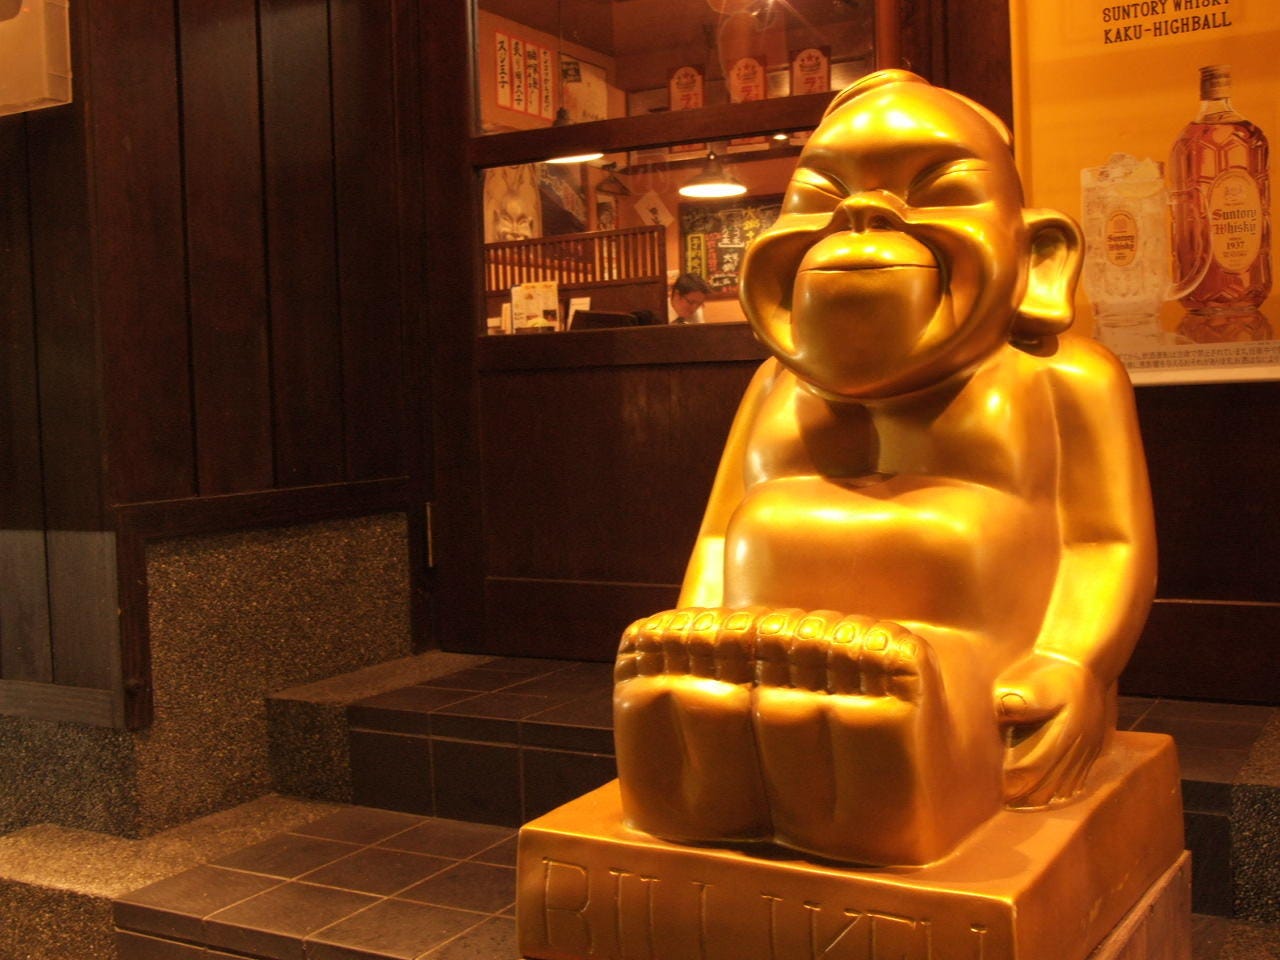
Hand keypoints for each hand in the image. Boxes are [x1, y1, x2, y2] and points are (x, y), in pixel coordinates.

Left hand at [994, 652, 1106, 807]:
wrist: (1086, 661)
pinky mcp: (1096, 746)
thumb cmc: (1055, 672)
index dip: (1018, 784)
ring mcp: (1091, 748)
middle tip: (1010, 805)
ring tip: (1027, 805)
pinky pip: (1082, 775)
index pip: (1036, 769)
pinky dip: (1066, 789)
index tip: (1002, 794)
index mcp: (1066, 734)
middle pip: (1054, 783)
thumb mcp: (1035, 682)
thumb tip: (1002, 714)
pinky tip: (1054, 796)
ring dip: (1049, 796)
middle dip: (1031, 797)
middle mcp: (1081, 746)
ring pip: (1070, 783)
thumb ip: (1020, 701)